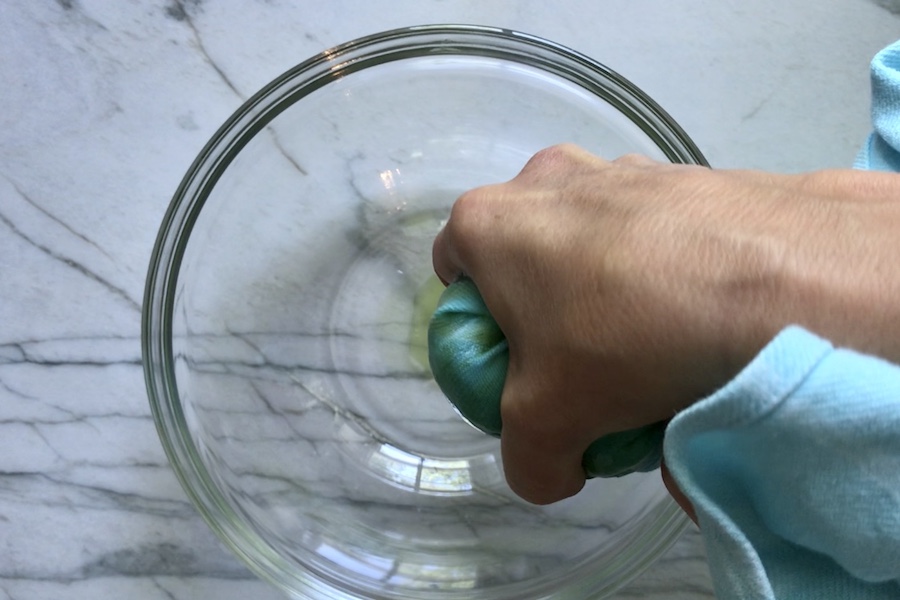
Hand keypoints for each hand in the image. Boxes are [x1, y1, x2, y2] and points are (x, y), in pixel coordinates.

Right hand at [432, 144, 899, 504]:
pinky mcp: (685, 172)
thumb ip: (527, 460)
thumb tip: (548, 474)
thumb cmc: (622, 340)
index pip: (451, 266)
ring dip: (603, 279)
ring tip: (647, 338)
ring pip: (591, 231)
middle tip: (578, 353)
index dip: (474, 318)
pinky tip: (694, 311)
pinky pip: (655, 227)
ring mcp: (620, 168)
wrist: (772, 280)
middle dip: (541, 297)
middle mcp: (547, 178)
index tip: (512, 357)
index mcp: (490, 223)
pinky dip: (662, 265)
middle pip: (524, 246)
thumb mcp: (550, 425)